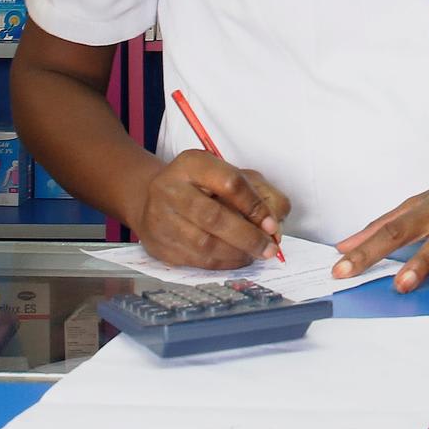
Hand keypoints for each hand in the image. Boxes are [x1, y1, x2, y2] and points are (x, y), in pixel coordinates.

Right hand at [133, 150, 291, 268]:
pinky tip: (237, 258)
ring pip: (204, 244)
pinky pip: (196, 261)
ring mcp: (161, 219)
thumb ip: (262, 193)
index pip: (229, 183)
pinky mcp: (159, 246)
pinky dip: (223, 264)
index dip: (255, 206)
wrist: (152, 198)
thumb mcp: (232, 175)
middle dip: (248, 236)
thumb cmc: (201, 185)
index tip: (272, 224)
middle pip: (213, 217)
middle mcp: (170, 189)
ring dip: (237, 253)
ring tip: (255, 253)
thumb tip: (276, 224)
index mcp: (192, 164)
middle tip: (269, 248)